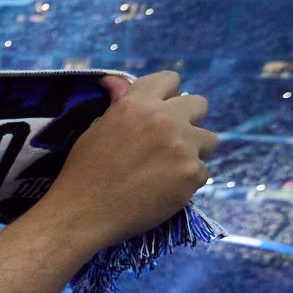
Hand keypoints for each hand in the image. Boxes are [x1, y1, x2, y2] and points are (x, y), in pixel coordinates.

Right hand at [37, 72, 216, 248]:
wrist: (83, 213)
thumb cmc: (84, 171)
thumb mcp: (97, 129)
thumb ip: (118, 104)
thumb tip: (115, 81)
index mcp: (137, 103)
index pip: (170, 79)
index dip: (167, 95)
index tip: (161, 111)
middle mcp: (164, 119)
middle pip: (200, 104)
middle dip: (189, 121)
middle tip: (170, 142)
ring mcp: (182, 147)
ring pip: (209, 140)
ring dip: (194, 151)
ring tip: (170, 168)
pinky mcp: (191, 174)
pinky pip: (203, 172)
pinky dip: (188, 181)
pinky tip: (165, 189)